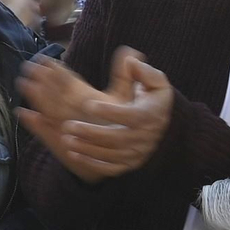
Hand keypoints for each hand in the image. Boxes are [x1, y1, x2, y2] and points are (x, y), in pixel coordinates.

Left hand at [17, 47, 173, 181]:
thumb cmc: (154, 98)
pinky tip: (74, 153)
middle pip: (117, 138)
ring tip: (66, 138)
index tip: (88, 104)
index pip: (131, 116)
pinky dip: (92, 163)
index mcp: (151, 116)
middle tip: (68, 125)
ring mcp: (138, 153)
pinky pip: (110, 168)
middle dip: (91, 133)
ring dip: (87, 148)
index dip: (110, 112)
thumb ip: (144, 71)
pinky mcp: (130, 164)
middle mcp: (145, 138)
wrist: (163, 124)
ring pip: (111, 154)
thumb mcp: (156, 82)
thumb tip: (130, 61)